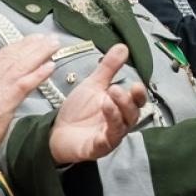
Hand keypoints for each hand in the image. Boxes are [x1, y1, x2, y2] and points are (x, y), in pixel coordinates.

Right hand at [0, 35, 61, 163]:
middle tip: (50, 37)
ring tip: (54, 46)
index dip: (21, 45)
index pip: (3, 55)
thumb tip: (8, 82)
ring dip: (40, 54)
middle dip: (34, 45)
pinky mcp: (3, 104)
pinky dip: (38, 74)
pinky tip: (50, 66)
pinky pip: (24, 84)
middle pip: (14, 56)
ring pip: (20, 66)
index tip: (34, 38)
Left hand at [50, 44, 146, 164]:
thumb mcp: (93, 85)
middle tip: (116, 89)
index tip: (136, 84)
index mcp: (120, 107)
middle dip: (127, 102)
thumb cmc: (78, 111)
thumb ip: (109, 67)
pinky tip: (102, 120)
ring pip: (120, 127)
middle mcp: (119, 123)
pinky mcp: (97, 148)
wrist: (56, 131)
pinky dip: (107, 131)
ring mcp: (109, 137)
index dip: (138, 94)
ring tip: (107, 99)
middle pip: (132, 115)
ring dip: (116, 113)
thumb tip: (123, 47)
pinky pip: (106, 141)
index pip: (136, 101)